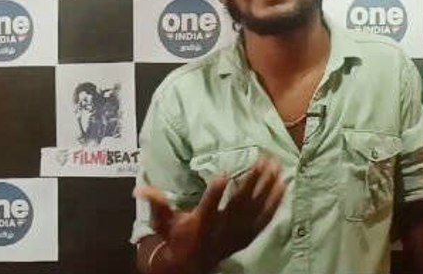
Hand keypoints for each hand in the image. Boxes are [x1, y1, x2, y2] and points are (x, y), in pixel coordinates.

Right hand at [134, 157, 285, 273]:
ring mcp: (237, 232)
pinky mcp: (247, 235)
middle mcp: (222, 228)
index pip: (208, 206)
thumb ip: (157, 204)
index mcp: (201, 223)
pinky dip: (275, 204)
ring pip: (255, 209)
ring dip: (267, 188)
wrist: (191, 265)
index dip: (215, 192)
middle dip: (252, 181)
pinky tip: (283, 188)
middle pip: (240, 203)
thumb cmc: (178, 238)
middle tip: (263, 160)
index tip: (223, 174)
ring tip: (277, 168)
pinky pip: (264, 219)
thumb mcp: (164, 223)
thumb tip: (139, 189)